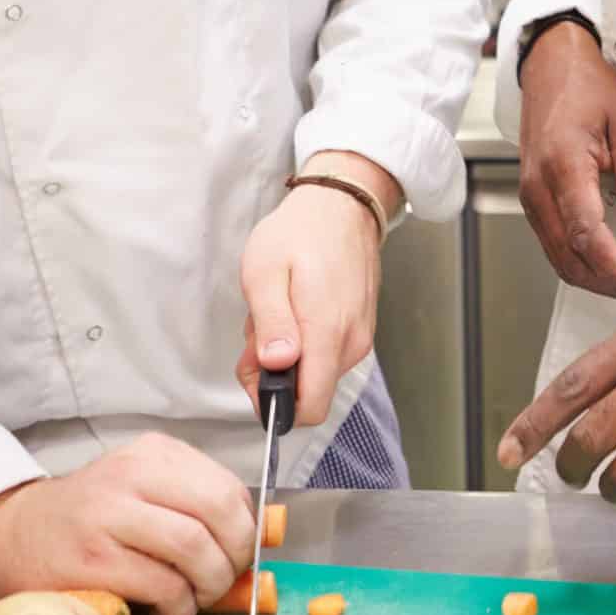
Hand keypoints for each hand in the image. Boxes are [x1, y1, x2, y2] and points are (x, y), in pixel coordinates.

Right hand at [0, 432, 256, 614]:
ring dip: (209, 587)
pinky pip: (162, 585)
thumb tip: (262, 537)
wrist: (10, 535)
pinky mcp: (92, 559)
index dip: (247, 531)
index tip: (238, 556)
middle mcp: (132, 476)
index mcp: (153, 454)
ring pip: (195, 550)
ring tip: (193, 600)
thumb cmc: (89, 520)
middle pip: (220, 515)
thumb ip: (192, 505)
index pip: (228, 489)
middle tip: (222, 582)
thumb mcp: (141, 492)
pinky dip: (179, 607)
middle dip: (235, 558)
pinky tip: (169, 611)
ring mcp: (109, 515)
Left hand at [238, 173, 386, 428]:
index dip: (274, 404)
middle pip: (310, 394)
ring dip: (288, 358)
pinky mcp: (360, 331)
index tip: (255, 371)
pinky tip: (294, 311)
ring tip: (276, 313)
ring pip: (316, 376)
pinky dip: (304, 345)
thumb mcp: (265, 271)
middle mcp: (351, 343)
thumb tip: (277, 365)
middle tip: (256, 333)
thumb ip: (271, 323)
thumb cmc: (299, 234)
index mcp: (327, 331)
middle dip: (275, 376)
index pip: (309, 408)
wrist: (341, 207)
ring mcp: (359, 337)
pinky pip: (327, 357)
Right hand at [519, 23, 615, 308]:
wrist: (550, 66)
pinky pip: (555, 245)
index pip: (588, 232)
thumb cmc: (588, 86)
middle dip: (612, 283)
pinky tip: (612, 267)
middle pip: (571, 257)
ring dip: (598, 279)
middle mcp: (538, 187)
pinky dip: (584, 264)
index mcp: (562, 164)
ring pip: (560, 258)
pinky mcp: (534, 201)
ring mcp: (531, 197)